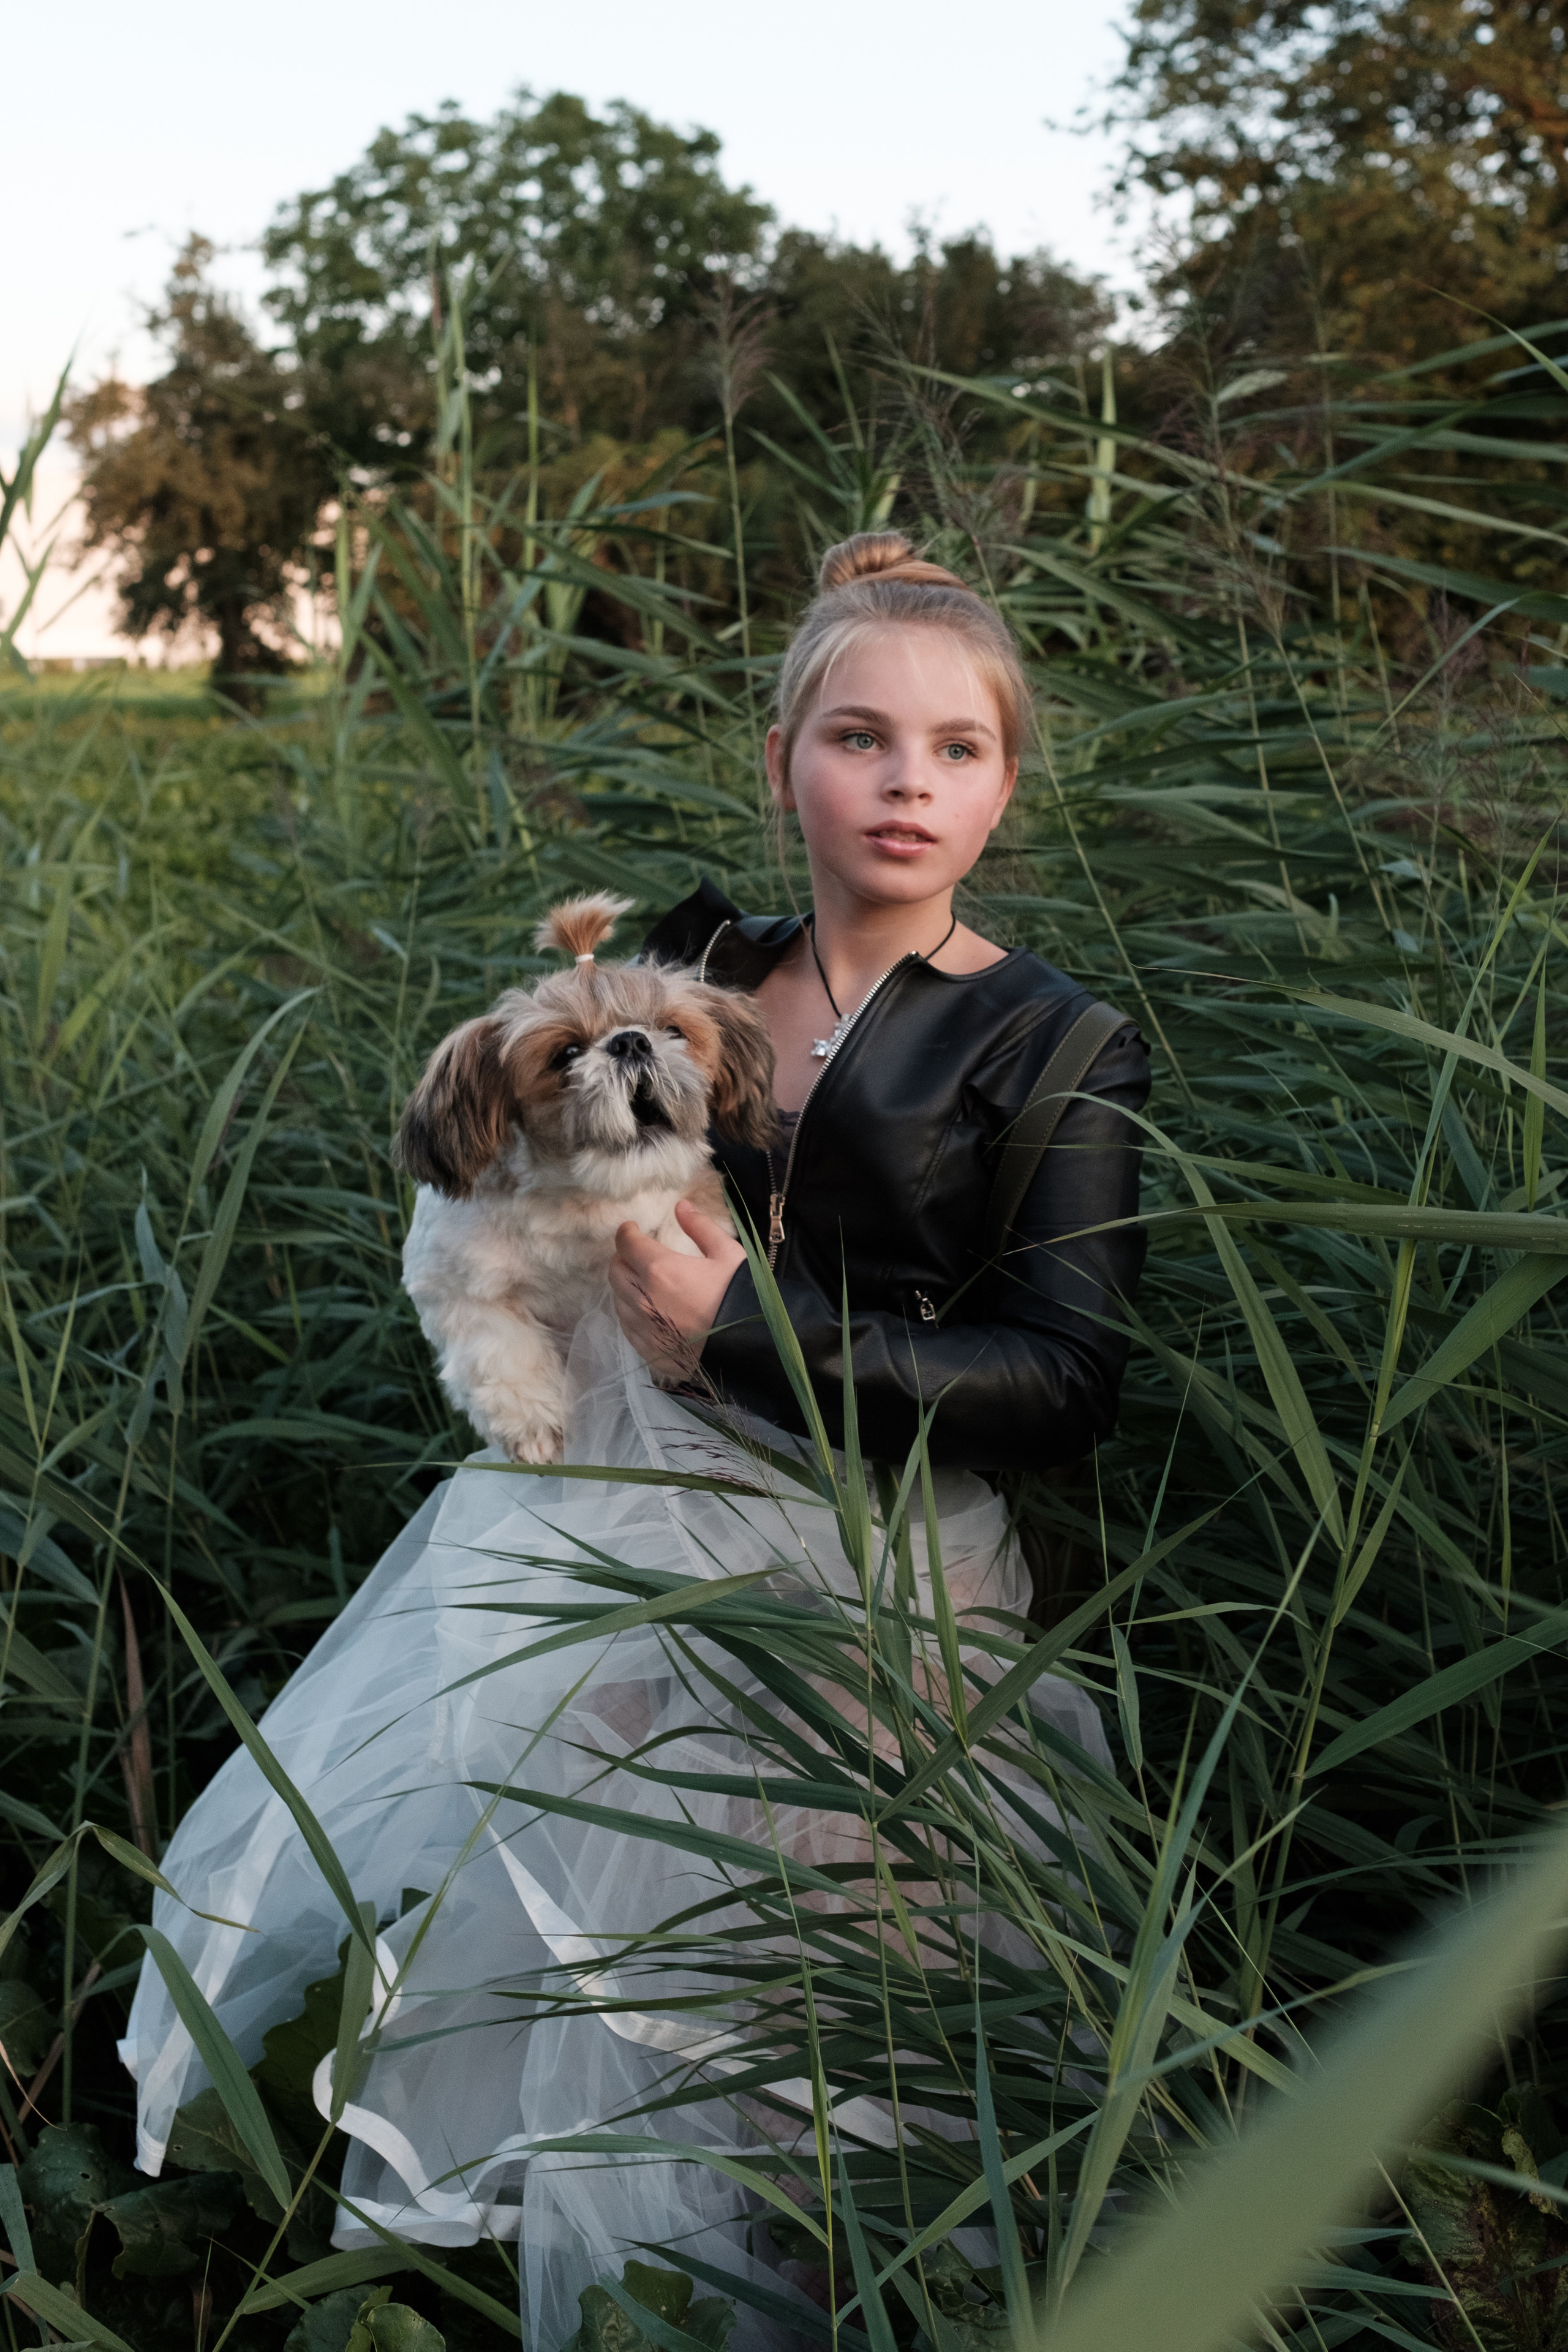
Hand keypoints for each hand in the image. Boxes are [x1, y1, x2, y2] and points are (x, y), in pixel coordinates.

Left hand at [608, 1202, 745, 1381]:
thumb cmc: (741, 1297)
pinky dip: (632, 1314)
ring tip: (643, 1283)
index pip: (626, 1244)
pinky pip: (627, 1328)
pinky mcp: (649, 1351)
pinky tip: (647, 1312)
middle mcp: (643, 1299)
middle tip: (638, 1254)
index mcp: (659, 1269)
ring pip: (618, 1300)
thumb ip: (701, 1227)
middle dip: (624, 1258)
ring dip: (625, 1286)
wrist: (750, 1348)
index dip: (627, 1232)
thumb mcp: (728, 1254)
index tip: (633, 1229)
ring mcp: (643, 1329)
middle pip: (616, 1271)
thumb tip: (681, 1206)